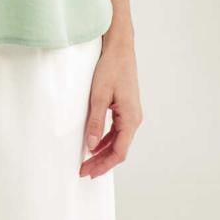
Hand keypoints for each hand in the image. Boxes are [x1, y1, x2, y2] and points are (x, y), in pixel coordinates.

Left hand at [79, 35, 142, 177]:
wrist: (120, 48)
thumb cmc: (111, 68)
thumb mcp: (99, 95)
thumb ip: (95, 121)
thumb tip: (91, 145)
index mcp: (131, 118)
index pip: (119, 152)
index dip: (103, 164)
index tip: (88, 171)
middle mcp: (134, 118)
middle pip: (119, 149)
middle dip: (102, 161)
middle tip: (84, 170)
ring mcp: (131, 113)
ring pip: (118, 140)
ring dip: (103, 152)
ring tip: (88, 161)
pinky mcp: (126, 107)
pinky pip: (117, 130)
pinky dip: (106, 139)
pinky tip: (95, 143)